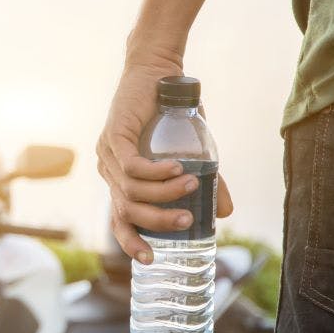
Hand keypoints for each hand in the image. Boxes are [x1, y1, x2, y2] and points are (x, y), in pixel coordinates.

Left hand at [97, 44, 232, 263]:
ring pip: (131, 189)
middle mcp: (109, 171)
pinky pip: (132, 165)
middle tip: (185, 222)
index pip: (119, 220)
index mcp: (121, 181)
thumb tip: (225, 214)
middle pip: (125, 211)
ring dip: (163, 193)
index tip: (150, 260)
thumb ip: (205, 182)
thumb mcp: (193, 154)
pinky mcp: (114, 135)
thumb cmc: (173, 114)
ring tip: (191, 187)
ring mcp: (108, 153)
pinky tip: (177, 170)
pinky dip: (155, 172)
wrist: (160, 73)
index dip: (131, 242)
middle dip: (155, 222)